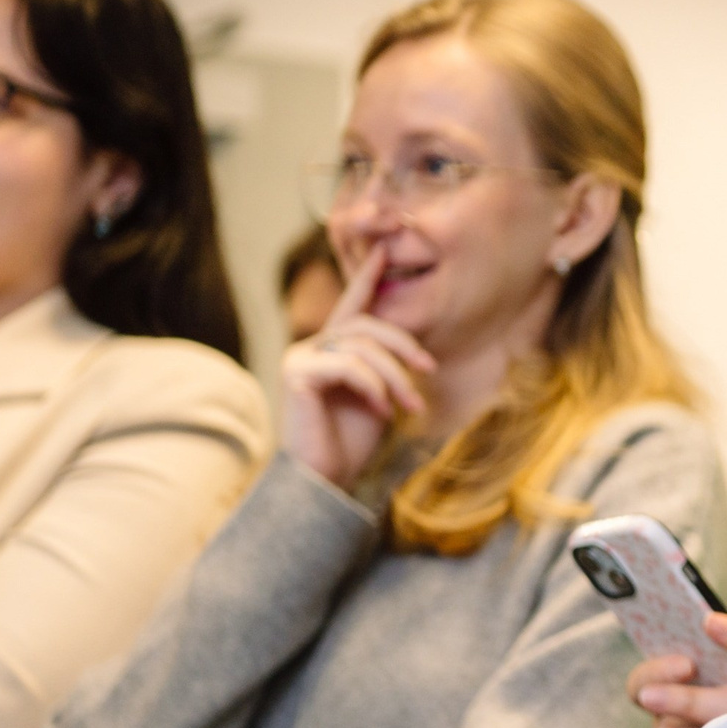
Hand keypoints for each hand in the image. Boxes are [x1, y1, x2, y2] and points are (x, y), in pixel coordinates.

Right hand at [278, 241, 435, 488]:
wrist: (326, 479)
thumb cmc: (353, 441)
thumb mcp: (380, 395)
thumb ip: (385, 365)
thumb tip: (410, 346)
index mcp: (332, 349)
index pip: (352, 305)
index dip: (367, 276)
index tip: (384, 248)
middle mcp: (311, 347)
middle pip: (368, 325)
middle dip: (404, 347)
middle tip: (430, 371)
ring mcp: (300, 358)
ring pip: (363, 346)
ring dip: (395, 376)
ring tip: (410, 406)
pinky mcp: (296, 373)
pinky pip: (349, 366)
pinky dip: (374, 387)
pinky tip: (382, 411)